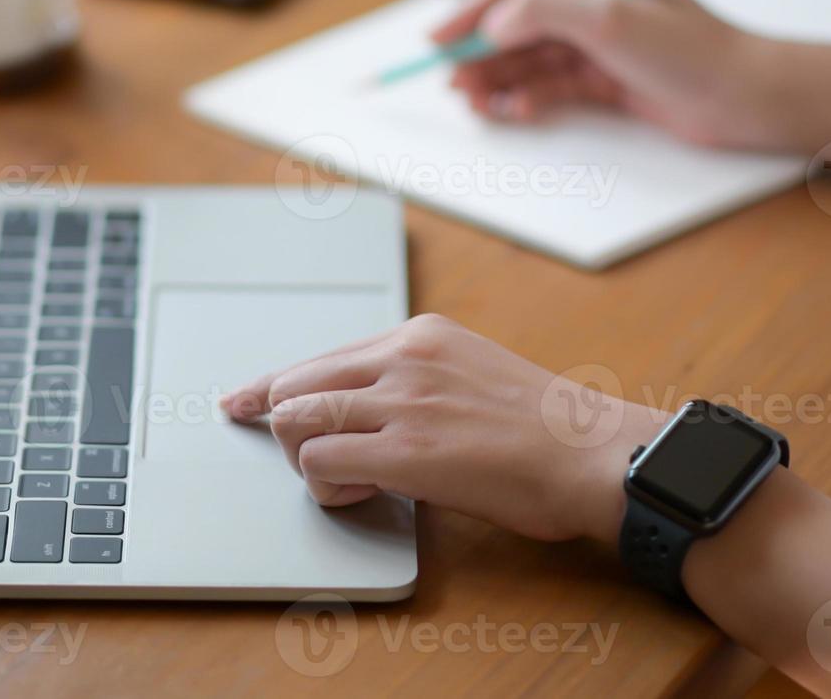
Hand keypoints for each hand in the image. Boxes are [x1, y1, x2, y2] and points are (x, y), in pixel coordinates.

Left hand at [220, 314, 662, 543]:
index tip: (239, 401)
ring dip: (309, 459)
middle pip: (293, 385)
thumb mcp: (473, 374)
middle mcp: (403, 358)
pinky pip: (321, 462)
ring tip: (353, 479)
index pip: (319, 356)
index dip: (268, 386)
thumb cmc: (544, 431)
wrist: (592, 456)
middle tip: (323, 461)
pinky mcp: (405, 452)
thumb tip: (367, 406)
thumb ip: (418, 380)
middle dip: (291, 430)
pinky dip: (327, 486)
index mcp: (420, 336)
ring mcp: (402, 402)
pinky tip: (364, 493)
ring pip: (296, 422)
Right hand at [431, 0, 790, 149]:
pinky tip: (514, 111)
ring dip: (499, 77)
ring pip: (531, 55)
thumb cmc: (689, 51)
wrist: (746, 98)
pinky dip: (529, 96)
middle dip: (481, 49)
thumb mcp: (610, 20)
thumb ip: (542, 13)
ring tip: (472, 102)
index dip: (472, 5)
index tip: (440, 36)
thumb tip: (491, 25)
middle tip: (450, 79)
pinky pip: (552, 84)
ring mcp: (600, 39)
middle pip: (517, 19)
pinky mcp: (608, 76)